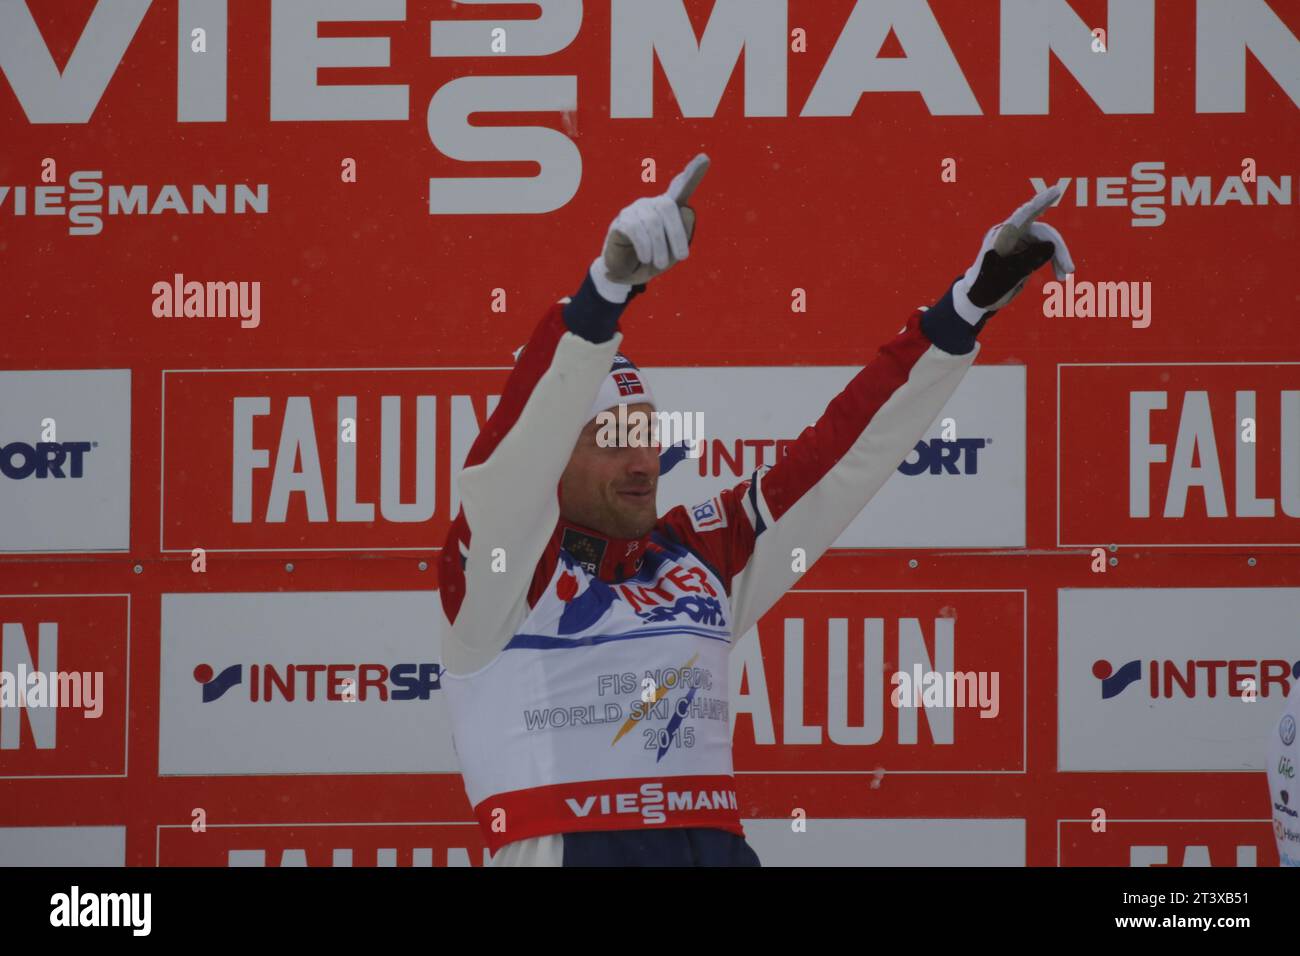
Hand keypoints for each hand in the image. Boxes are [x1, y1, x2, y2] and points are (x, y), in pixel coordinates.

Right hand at [601, 153, 709, 284]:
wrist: (626, 274)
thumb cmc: (654, 260)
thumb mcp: (673, 253)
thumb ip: (683, 234)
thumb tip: (685, 211)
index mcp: (669, 209)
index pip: (681, 187)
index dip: (693, 173)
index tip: (705, 158)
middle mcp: (652, 204)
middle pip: (668, 207)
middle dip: (677, 233)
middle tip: (683, 257)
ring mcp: (635, 210)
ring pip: (653, 222)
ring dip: (660, 246)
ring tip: (661, 264)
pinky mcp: (622, 221)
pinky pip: (635, 229)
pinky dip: (644, 245)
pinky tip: (646, 258)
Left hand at [954, 185, 1074, 322]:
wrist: (977, 299)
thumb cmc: (987, 286)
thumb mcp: (1008, 275)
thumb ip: (1029, 259)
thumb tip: (1052, 245)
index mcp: (1003, 235)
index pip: (1024, 214)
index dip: (1041, 202)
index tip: (1057, 191)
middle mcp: (1012, 234)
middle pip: (1043, 233)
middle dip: (1059, 250)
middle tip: (1069, 270)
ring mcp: (1019, 242)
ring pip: (1047, 243)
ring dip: (1058, 258)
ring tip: (1064, 277)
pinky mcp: (1025, 252)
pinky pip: (1044, 251)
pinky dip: (1053, 262)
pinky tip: (1059, 275)